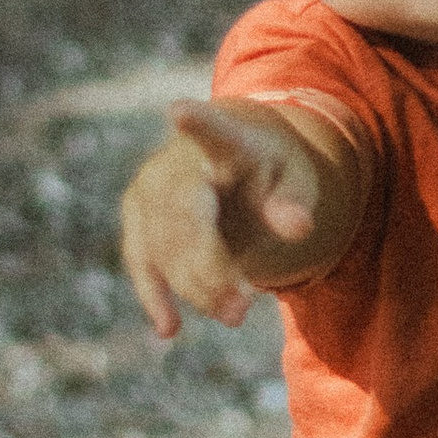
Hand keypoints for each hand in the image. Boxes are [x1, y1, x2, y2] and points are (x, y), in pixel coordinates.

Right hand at [118, 98, 338, 338]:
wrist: (228, 161)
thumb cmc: (267, 171)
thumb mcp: (293, 181)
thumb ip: (293, 202)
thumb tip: (299, 227)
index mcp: (224, 141)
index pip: (210, 131)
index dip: (197, 122)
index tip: (179, 109)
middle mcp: (177, 162)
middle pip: (185, 219)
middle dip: (209, 268)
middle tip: (242, 310)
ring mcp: (150, 189)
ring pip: (164, 248)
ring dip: (195, 289)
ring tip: (235, 316)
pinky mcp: (138, 217)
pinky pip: (141, 260)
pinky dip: (154, 294)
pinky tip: (169, 328)